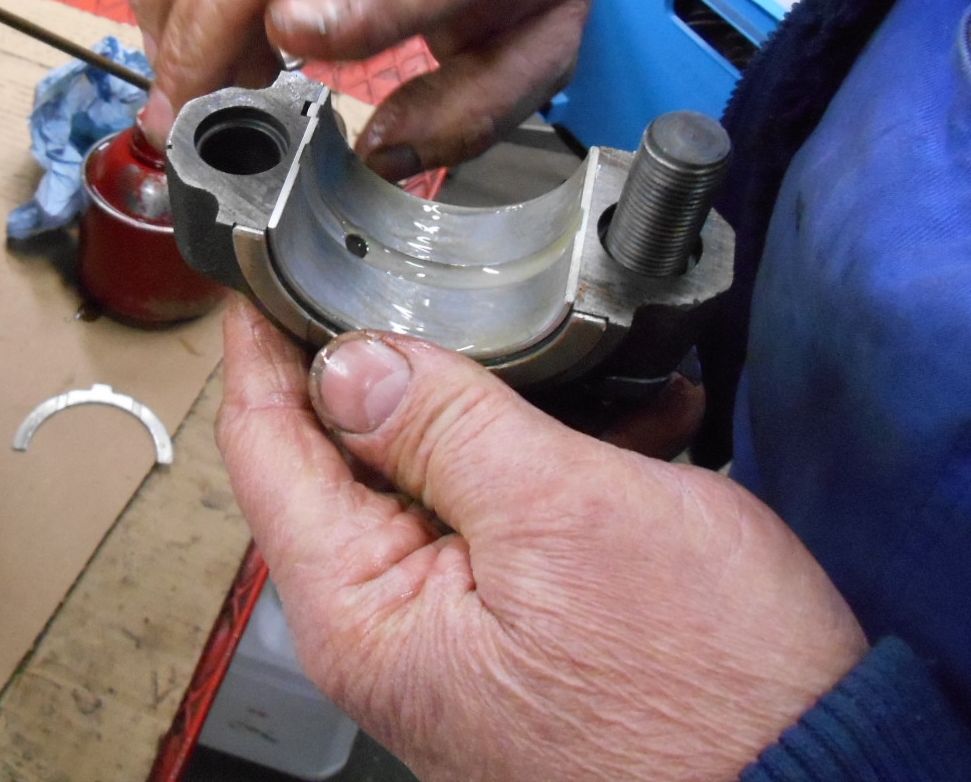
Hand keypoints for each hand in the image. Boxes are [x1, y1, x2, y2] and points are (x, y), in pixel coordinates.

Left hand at [215, 301, 867, 781]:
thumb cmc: (704, 696)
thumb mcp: (562, 512)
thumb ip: (441, 425)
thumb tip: (351, 364)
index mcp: (363, 610)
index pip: (267, 449)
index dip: (265, 349)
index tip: (268, 275)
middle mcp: (389, 631)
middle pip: (345, 458)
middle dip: (394, 366)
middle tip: (426, 282)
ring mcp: (454, 635)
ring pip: (438, 477)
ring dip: (496, 407)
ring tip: (569, 355)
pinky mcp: (521, 635)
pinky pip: (506, 520)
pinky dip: (553, 462)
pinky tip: (627, 421)